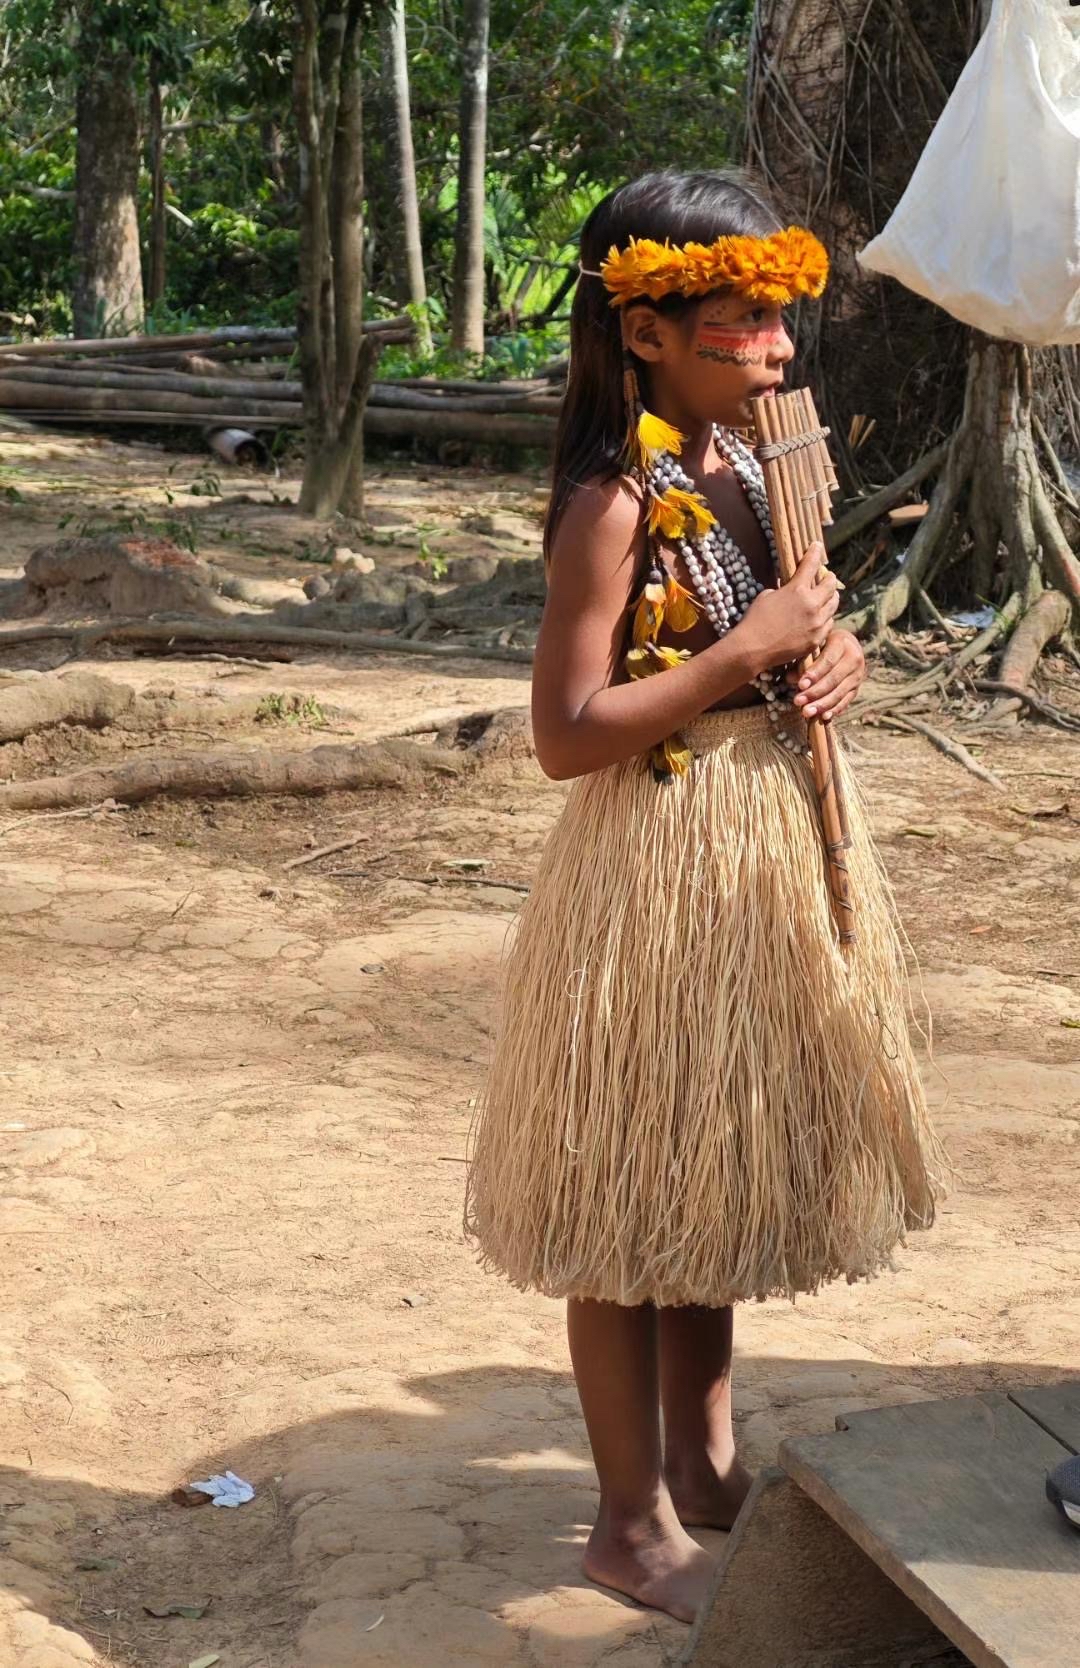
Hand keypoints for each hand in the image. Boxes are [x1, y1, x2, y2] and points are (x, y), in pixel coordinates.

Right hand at [739, 541, 840, 670]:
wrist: (753, 648)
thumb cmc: (755, 620)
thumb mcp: (766, 596)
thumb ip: (783, 589)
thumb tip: (789, 587)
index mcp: (797, 589)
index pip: (811, 564)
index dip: (814, 552)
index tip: (816, 546)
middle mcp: (811, 604)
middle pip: (831, 585)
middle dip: (829, 578)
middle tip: (827, 577)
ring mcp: (816, 623)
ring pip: (833, 605)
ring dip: (830, 599)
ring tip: (827, 598)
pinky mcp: (817, 639)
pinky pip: (828, 624)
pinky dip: (825, 619)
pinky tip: (820, 619)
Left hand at [786, 628, 864, 720]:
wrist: (845, 646)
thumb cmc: (822, 645)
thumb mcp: (813, 647)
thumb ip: (802, 661)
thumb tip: (790, 678)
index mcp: (842, 642)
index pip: (828, 661)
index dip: (814, 674)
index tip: (800, 685)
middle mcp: (854, 657)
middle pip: (834, 679)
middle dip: (815, 692)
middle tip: (798, 702)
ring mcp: (858, 674)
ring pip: (840, 692)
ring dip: (822, 705)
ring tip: (806, 712)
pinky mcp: (857, 688)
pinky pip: (846, 701)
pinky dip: (834, 709)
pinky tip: (823, 717)